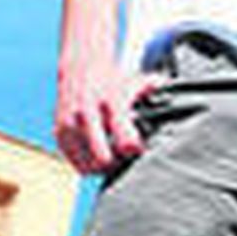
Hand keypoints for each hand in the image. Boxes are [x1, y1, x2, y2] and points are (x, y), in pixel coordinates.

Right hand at [55, 53, 161, 174]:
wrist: (81, 67)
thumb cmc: (114, 80)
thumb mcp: (137, 83)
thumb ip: (156, 91)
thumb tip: (178, 94)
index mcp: (112, 103)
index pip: (126, 140)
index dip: (134, 150)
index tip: (139, 150)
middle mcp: (88, 114)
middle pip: (103, 158)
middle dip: (117, 165)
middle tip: (125, 160)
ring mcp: (70, 125)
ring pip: (87, 165)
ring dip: (102, 168)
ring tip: (112, 160)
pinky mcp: (58, 133)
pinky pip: (74, 162)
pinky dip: (86, 165)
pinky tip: (96, 157)